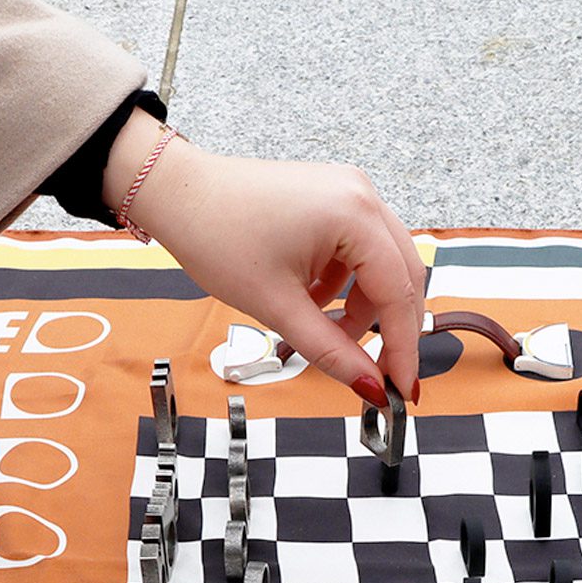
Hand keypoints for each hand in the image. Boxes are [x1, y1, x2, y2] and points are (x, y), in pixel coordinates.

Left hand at [106, 110, 424, 407]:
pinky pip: (360, 251)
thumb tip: (371, 389)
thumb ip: (332, 352)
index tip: (402, 391)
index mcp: (354, 214)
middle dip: (392, 330)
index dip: (404, 348)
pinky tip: (312, 303)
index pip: (398, 292)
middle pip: (403, 276)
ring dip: (364, 308)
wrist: (177, 193)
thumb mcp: (277, 307)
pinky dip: (346, 285)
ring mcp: (350, 191)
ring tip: (325, 334)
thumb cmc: (216, 236)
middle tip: (379, 376)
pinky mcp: (334, 197)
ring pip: (382, 265)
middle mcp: (362, 194)